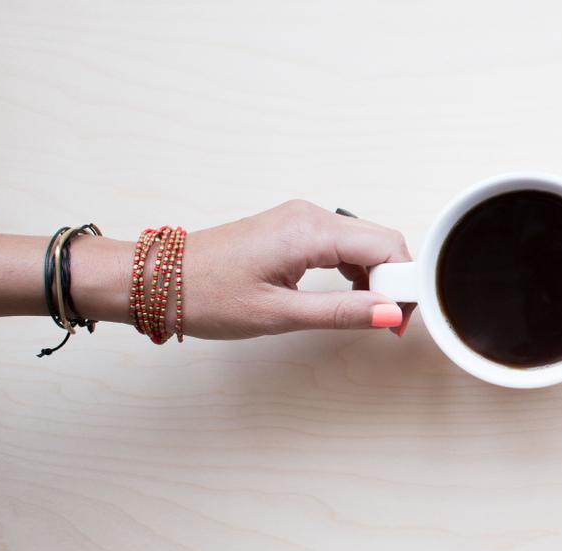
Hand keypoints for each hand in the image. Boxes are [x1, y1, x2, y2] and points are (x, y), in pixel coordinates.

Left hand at [166, 199, 413, 338]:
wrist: (155, 280)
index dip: (406, 283)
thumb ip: (341, 312)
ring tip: (372, 316)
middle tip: (392, 323)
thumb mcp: (279, 314)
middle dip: (397, 281)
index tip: (404, 319)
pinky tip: (352, 298)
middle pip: (381, 241)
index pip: (387, 246)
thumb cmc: (205, 294)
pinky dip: (357, 271)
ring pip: (365, 243)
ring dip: (378, 278)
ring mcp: (301, 220)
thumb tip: (390, 314)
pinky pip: (343, 244)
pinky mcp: (293, 230)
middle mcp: (310, 216)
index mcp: (310, 230)